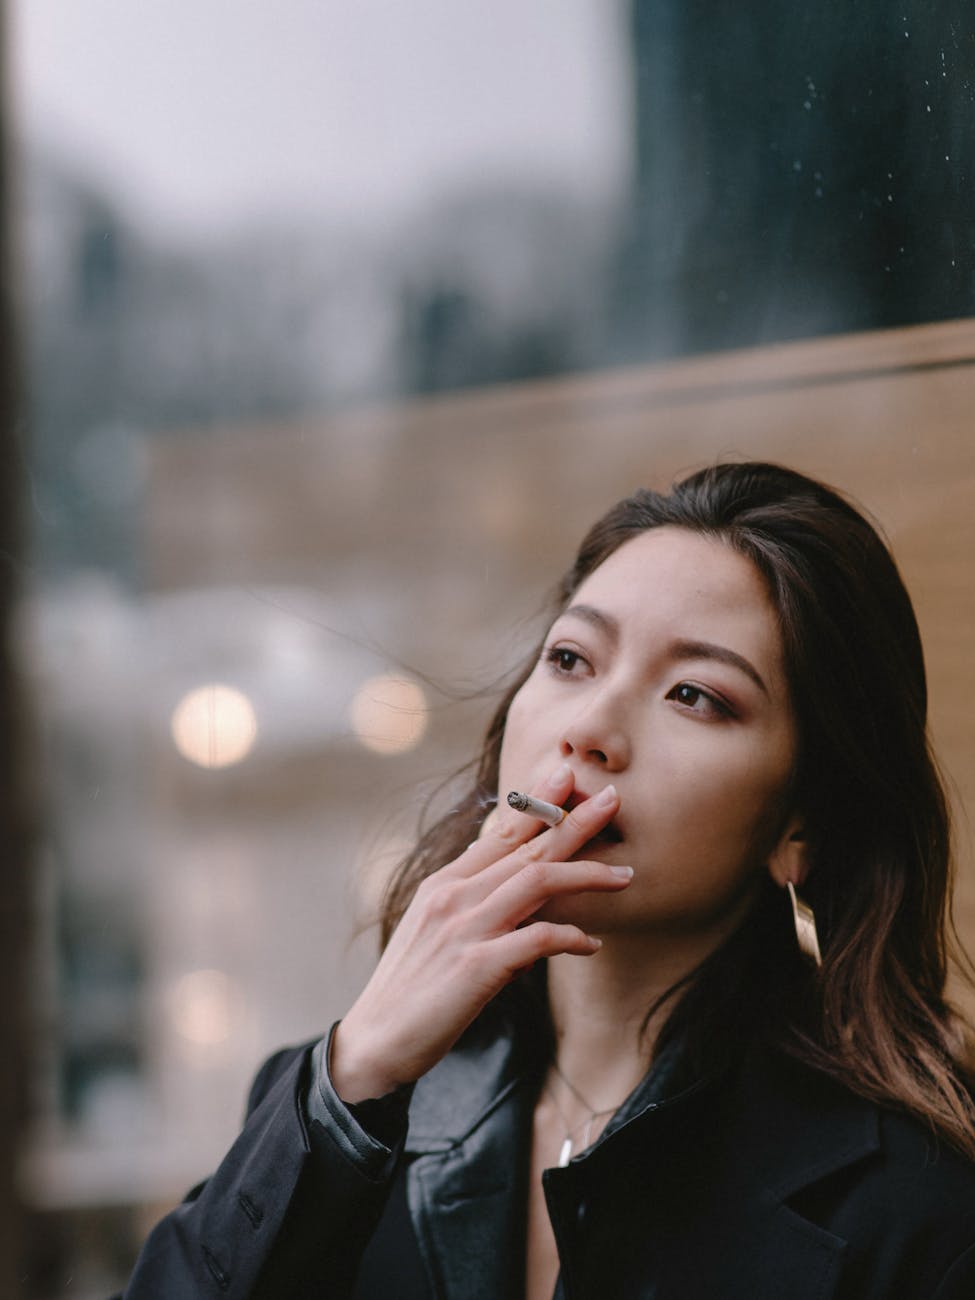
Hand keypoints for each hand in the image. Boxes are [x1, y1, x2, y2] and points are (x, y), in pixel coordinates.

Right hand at [330, 765, 630, 1101]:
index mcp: (443, 884)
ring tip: (624, 874)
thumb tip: (522, 902)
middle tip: (613, 798)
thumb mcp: (436, 933)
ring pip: (536, 882)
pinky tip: (592, 944)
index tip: (565, 777)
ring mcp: (464, 929)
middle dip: (573, 821)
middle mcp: (453, 896)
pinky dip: (570, 938)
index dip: (536, 804)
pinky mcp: (475, 967)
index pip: (499, 833)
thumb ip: (474, 908)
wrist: (374, 1043)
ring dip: (586, 873)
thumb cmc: (411, 991)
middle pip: (525, 848)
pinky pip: (537, 940)